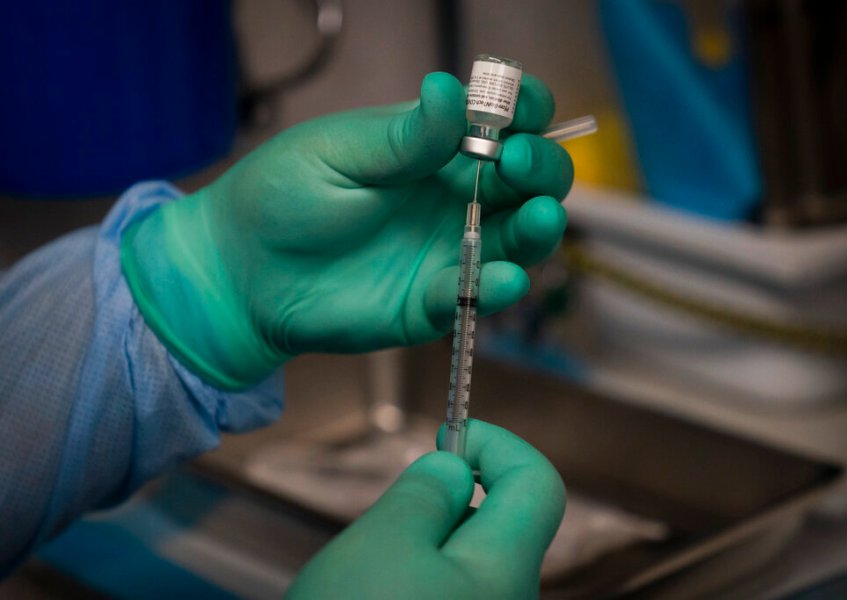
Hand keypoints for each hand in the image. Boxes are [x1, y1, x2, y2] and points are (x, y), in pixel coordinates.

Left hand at [121, 72, 572, 388]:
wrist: (242, 271)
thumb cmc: (282, 195)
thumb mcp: (338, 153)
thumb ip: (402, 137)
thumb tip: (451, 90)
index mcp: (435, 148)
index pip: (501, 123)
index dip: (524, 112)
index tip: (521, 112)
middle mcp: (454, 196)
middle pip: (528, 180)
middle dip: (541, 168)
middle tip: (518, 164)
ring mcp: (449, 249)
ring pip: (519, 238)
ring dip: (540, 228)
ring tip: (540, 217)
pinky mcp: (434, 300)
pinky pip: (476, 294)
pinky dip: (496, 288)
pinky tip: (502, 278)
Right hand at [286, 420, 565, 598]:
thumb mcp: (381, 543)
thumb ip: (425, 493)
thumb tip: (452, 468)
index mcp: (504, 570)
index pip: (537, 482)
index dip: (497, 443)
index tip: (450, 433)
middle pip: (499, 523)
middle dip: (447, 499)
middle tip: (394, 511)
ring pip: (466, 562)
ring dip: (423, 543)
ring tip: (369, 569)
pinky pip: (447, 595)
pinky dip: (413, 579)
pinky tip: (369, 596)